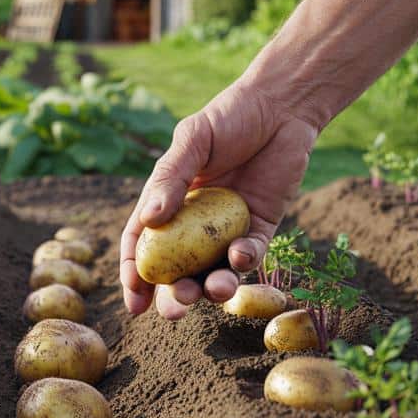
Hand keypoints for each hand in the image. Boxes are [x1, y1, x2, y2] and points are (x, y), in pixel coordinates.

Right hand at [119, 78, 320, 319]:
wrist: (282, 106)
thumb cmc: (230, 116)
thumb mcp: (193, 141)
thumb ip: (171, 177)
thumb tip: (150, 218)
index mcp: (168, 201)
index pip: (144, 243)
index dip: (135, 273)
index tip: (135, 299)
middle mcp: (194, 221)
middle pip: (178, 269)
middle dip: (174, 295)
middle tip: (174, 311)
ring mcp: (227, 228)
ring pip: (214, 270)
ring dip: (211, 287)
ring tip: (211, 290)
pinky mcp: (260, 226)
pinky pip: (250, 255)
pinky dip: (244, 261)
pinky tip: (240, 254)